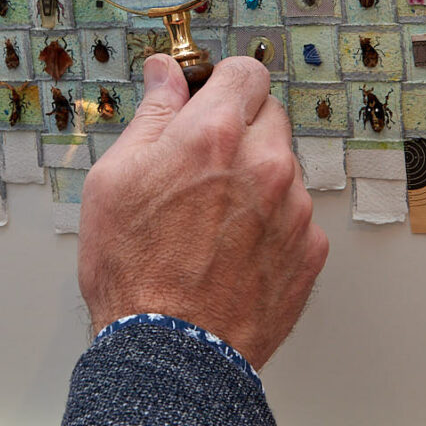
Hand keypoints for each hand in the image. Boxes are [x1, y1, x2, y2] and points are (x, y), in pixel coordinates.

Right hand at [77, 54, 327, 369]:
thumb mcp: (115, 179)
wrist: (172, 353)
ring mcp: (295, 208)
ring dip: (256, 179)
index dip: (223, 81)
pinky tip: (232, 250)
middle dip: (239, 129)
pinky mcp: (310, 249)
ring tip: (211, 222)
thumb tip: (165, 75)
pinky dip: (271, 223)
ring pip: (283, 168)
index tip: (209, 95)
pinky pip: (295, 216)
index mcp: (215, 135)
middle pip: (268, 116)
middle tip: (202, 166)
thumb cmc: (134, 273)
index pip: (244, 72)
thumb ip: (151, 115)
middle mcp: (265, 164)